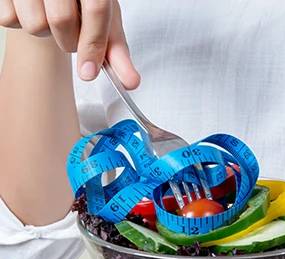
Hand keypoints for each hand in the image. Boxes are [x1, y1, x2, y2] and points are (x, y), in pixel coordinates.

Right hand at [0, 0, 139, 84]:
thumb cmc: (83, 4)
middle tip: (71, 32)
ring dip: (46, 33)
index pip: (96, 9)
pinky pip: (9, 20)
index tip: (89, 72)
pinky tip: (32, 11)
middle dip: (69, 42)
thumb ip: (116, 51)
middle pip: (62, 21)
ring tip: (51, 18)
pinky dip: (21, 23)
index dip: (93, 44)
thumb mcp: (106, 21)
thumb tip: (131, 82)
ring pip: (35, 25)